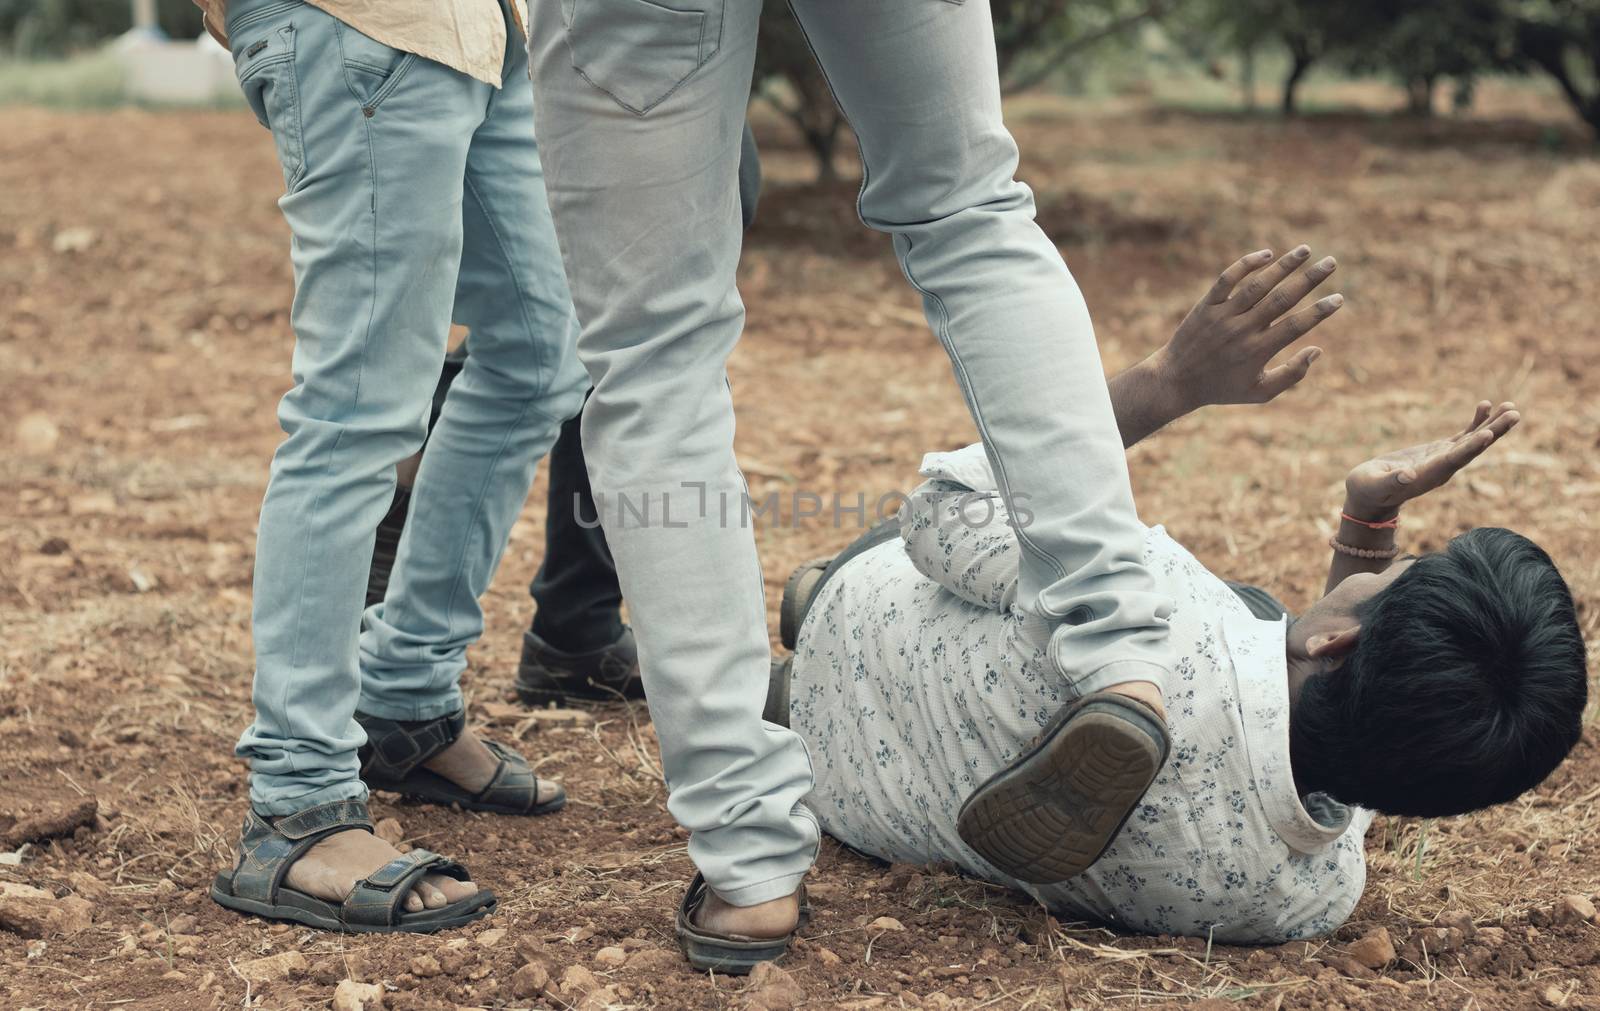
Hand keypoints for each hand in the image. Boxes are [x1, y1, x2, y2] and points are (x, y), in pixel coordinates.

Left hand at [1153, 245, 1343, 409]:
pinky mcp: (1206, 305)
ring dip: (1284, 265)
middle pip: (1282, 299)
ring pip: (1257, 284)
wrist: (1175, 381)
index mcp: (1258, 351)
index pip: (1296, 326)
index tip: (1339, 298)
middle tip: (1332, 263)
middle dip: (1310, 280)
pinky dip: (1246, 264)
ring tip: (1306, 250)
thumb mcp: (1259, 393)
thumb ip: (1291, 375)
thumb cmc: (1221, 389)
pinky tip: (1267, 255)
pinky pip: (1227, 279)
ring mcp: (1223, 315)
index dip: (1319, 312)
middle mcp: (1242, 330)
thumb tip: (1316, 350)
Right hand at [1344, 401, 1520, 518]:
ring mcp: (1443, 460)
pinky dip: (1476, 422)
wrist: (1371, 496)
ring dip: (1493, 424)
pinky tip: (1486, 406)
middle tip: (1515, 414)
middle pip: (1474, 449)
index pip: (1454, 460)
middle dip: (1495, 431)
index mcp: (1428, 476)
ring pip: (1474, 441)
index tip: (1490, 433)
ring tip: (1511, 407)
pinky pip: (1463, 436)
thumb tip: (1407, 475)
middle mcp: (1443, 469)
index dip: (1472, 447)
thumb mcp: (1376, 485)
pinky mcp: (1439, 453)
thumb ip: (1392, 481)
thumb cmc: (1368, 490)